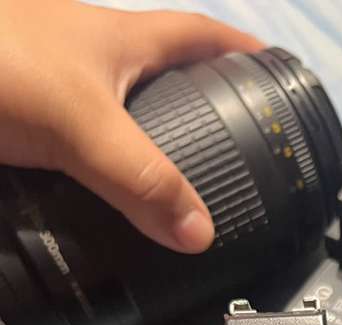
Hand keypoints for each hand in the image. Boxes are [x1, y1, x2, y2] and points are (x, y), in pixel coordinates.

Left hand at [0, 1, 260, 251]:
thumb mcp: (82, 126)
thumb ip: (143, 181)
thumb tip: (200, 233)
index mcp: (120, 39)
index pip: (197, 34)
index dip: (240, 52)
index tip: (275, 72)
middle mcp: (88, 55)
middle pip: (160, 74)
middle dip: (199, 103)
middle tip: (232, 147)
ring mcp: (53, 86)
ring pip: (116, 115)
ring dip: (145, 146)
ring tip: (176, 188)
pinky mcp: (22, 121)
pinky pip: (76, 149)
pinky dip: (97, 174)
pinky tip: (102, 203)